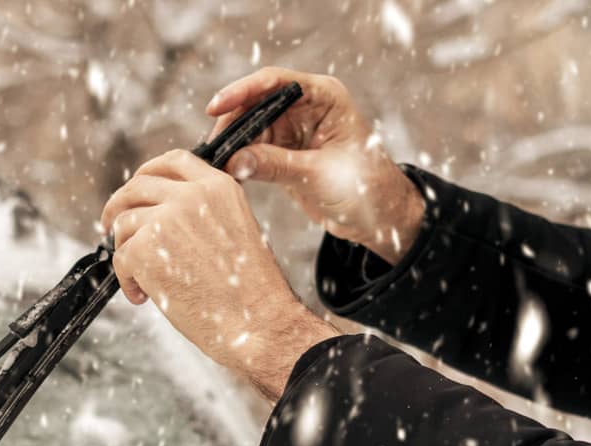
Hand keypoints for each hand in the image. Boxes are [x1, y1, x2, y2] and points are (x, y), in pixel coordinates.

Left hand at [100, 149, 335, 401]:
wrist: (257, 323)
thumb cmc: (249, 291)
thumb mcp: (234, 231)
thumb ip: (202, 212)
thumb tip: (156, 214)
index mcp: (219, 187)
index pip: (173, 161)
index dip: (147, 173)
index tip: (135, 192)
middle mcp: (192, 195)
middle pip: (137, 186)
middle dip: (118, 206)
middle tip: (110, 228)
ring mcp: (167, 219)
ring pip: (123, 224)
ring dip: (125, 252)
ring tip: (143, 281)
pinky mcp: (145, 248)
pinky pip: (120, 256)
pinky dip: (125, 280)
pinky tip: (144, 296)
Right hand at [206, 68, 423, 264]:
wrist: (377, 217)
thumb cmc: (364, 187)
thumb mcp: (318, 174)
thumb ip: (276, 165)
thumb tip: (234, 161)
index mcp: (324, 97)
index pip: (276, 83)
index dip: (242, 91)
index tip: (216, 107)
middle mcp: (306, 107)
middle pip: (256, 105)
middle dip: (232, 125)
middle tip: (212, 151)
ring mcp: (293, 130)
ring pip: (250, 129)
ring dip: (232, 146)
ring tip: (216, 168)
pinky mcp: (284, 153)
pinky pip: (252, 151)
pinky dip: (238, 162)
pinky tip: (226, 175)